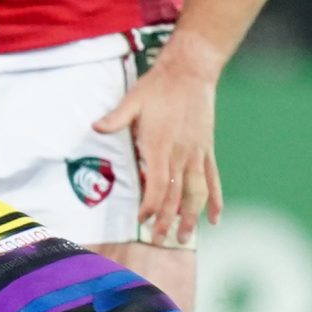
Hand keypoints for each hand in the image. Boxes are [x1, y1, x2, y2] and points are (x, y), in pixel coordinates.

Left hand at [94, 35, 225, 246]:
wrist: (191, 71)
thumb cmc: (158, 87)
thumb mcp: (133, 100)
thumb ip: (116, 118)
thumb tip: (96, 127)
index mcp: (161, 144)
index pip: (157, 184)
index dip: (151, 205)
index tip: (143, 219)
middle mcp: (181, 153)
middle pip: (175, 194)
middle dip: (167, 220)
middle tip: (159, 240)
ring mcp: (197, 153)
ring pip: (196, 192)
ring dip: (190, 216)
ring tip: (184, 237)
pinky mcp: (207, 149)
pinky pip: (213, 179)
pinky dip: (215, 200)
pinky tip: (215, 219)